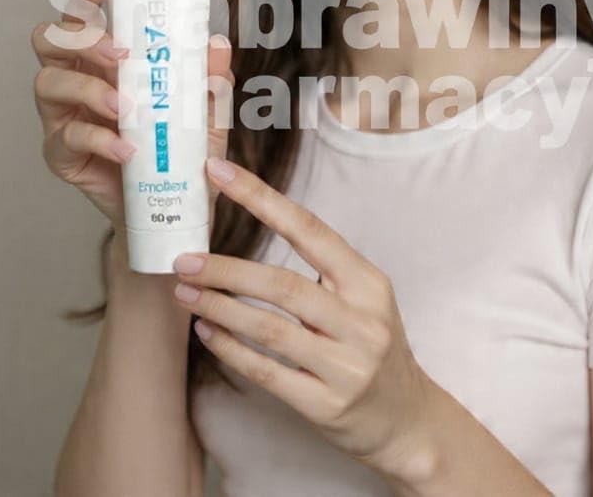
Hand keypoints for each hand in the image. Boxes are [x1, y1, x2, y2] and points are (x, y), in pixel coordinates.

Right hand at [31, 0, 233, 237]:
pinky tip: (127, 148)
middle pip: (52, 38)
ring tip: (125, 106)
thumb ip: (211, 79)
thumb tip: (218, 42)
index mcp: (104, 58)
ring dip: (88, 87)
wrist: (170, 208)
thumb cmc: (181, 151)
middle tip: (122, 53)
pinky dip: (100, 138)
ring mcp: (63, 115)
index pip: (85, 15)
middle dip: (84, 37)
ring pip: (49, 81)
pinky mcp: (61, 154)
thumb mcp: (207, 114)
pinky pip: (68, 137)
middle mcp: (76, 77)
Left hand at [172, 156, 435, 481]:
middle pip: (283, 285)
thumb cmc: (372, 344)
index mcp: (368, 282)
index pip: (309, 229)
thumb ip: (323, 269)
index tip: (218, 173)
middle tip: (184, 259)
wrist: (408, 419)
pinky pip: (267, 372)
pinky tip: (206, 331)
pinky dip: (230, 350)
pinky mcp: (326, 405)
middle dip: (226, 270)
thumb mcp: (364, 297)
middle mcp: (362, 320)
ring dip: (220, 307)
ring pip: (270, 329)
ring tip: (184, 292)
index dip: (261, 198)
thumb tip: (256, 226)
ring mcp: (346, 366)